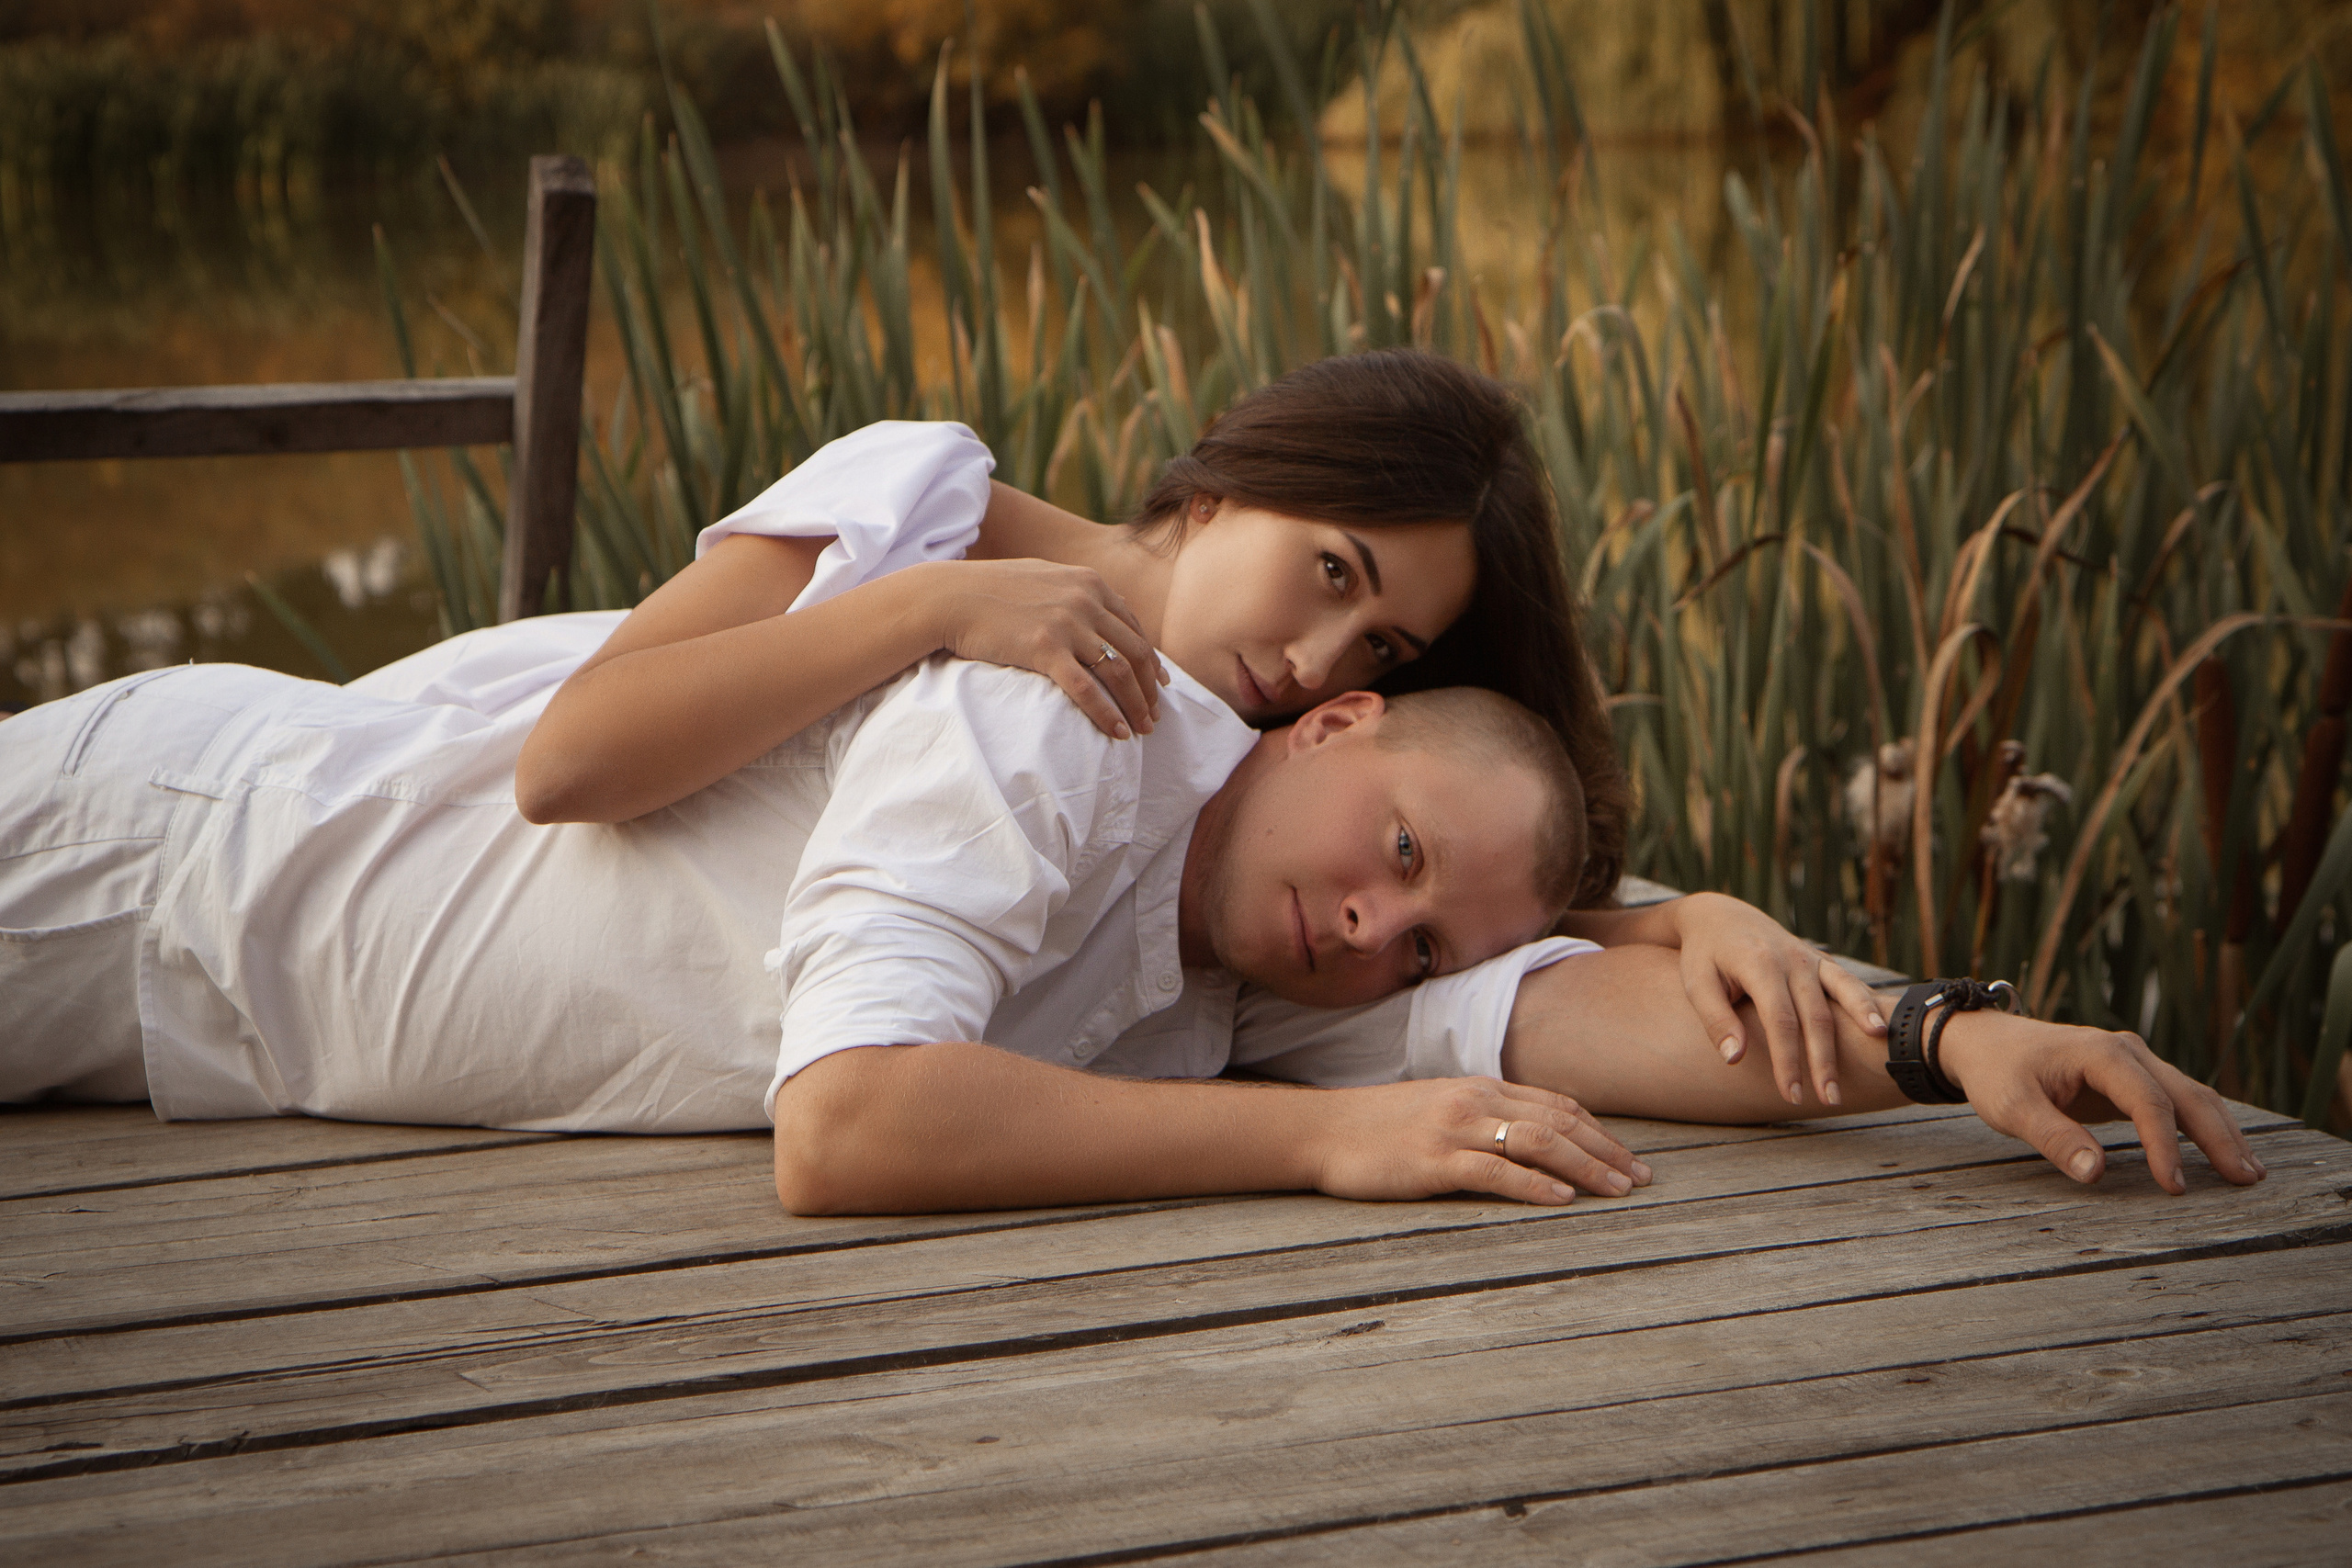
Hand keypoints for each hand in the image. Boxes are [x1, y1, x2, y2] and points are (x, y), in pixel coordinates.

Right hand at [913, 558, 1166, 739]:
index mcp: (1090, 583)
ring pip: (1119, 672)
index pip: (1134, 627)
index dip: (1152, 660)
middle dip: (1151, 689)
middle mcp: (1086, 600)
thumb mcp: (1043, 578)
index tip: (1159, 685)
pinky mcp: (1045, 648)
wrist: (948, 597)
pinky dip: (1107, 714)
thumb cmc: (989, 590)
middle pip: (1136, 651)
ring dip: (1137, 705)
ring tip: (1142, 729)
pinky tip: (1118, 732)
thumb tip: (1097, 605)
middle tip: (1155, 715)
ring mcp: (1067, 624)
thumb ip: (1074, 591)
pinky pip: (1087, 689)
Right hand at [1306, 1078, 1652, 1205]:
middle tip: (1642, 1180)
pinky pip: (1494, 1170)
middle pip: (1557, 1122)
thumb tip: (1530, 1143)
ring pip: (1536, 1142)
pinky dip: (1533, 1184)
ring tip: (1617, 1190)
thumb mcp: (1439, 1109)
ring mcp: (1454, 1128)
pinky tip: (1562, 1199)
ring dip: (1584, 1166)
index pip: (1555, 1105)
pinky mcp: (1433, 1160)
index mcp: (1479, 1086)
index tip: (1629, 1158)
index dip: (1599, 1131)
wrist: (1322, 1130)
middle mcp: (1474, 1100)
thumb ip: (1483, 1117)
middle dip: (1606, 1151)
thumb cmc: (1379, 1127)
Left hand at [1674, 892, 1885, 1106]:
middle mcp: (1791, 960)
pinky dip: (1866, 1001)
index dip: (1788, 1061)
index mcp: (1759, 965)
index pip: (1779, 1022)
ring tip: (1880, 1055)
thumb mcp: (1697, 984)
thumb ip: (1716, 1020)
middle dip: (1824, 1061)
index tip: (1792, 1095)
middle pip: (1815, 1016)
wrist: (1720, 915)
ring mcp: (1809, 958)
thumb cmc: (1704, 955)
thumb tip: (1735, 1059)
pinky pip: (1847, 982)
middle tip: (1830, 1099)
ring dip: (1859, 1026)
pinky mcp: (1819, 960)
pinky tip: (1881, 1025)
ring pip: (1841, 995)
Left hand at [1934, 1010, 2268, 1192]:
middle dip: (2219, 1137)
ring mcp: (2133, 1062)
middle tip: (2246, 1181)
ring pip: (2190, 1095)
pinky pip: (2175, 1101)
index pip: (2149, 1102)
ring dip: (2221, 1132)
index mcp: (2101, 1054)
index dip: (2164, 1146)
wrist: (1985, 1042)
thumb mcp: (2011, 1107)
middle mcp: (2127, 1052)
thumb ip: (2053, 1137)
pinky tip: (2222, 1153)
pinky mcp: (2131, 1078)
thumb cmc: (1996, 1072)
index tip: (2174, 1187)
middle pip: (2187, 1094)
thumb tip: (2096, 1174)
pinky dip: (2201, 1126)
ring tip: (2250, 1173)